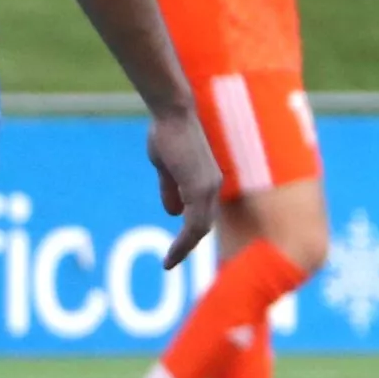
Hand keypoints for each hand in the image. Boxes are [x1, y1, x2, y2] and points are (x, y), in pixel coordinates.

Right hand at [144, 107, 222, 266]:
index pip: (203, 215)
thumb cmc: (168, 134)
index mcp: (206, 182)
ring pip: (200, 228)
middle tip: (173, 262)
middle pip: (204, 226)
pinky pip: (194, 224)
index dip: (190, 235)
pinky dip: (183, 242)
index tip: (175, 251)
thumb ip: (171, 189)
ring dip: (184, 248)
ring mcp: (207, 188)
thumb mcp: (166, 168)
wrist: (172, 114)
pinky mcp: (198, 187)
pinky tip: (172, 253)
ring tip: (169, 263)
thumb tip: (172, 213)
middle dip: (189, 246)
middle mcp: (212, 187)